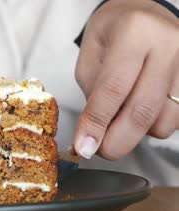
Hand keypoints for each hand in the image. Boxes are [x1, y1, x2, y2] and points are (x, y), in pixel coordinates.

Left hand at [74, 0, 178, 159]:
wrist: (145, 14)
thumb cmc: (114, 32)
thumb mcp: (91, 54)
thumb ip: (93, 92)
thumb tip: (94, 133)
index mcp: (134, 33)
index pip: (114, 88)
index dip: (97, 123)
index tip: (85, 147)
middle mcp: (168, 46)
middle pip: (143, 110)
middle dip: (117, 141)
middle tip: (100, 151)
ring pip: (164, 121)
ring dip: (136, 133)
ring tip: (119, 118)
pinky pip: (176, 120)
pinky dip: (154, 125)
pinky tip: (140, 110)